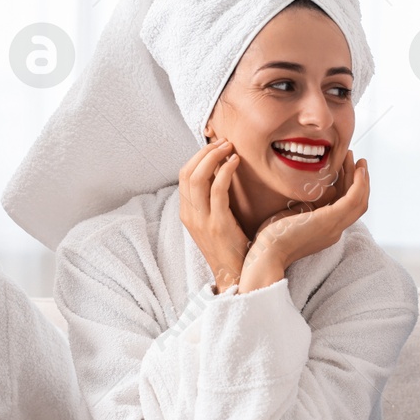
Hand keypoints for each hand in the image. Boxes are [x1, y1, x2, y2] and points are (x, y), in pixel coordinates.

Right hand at [178, 139, 249, 291]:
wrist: (235, 277)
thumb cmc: (231, 248)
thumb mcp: (215, 223)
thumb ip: (213, 202)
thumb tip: (221, 174)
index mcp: (187, 214)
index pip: (184, 176)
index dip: (198, 157)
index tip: (215, 147)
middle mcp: (189, 215)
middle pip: (187, 172)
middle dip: (205, 152)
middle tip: (223, 142)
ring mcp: (201, 220)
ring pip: (198, 177)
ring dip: (214, 156)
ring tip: (229, 147)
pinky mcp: (217, 224)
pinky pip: (217, 189)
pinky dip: (225, 171)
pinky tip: (236, 162)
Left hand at [240, 150, 369, 290]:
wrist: (267, 253)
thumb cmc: (273, 236)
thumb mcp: (294, 215)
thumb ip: (311, 204)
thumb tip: (327, 189)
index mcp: (326, 229)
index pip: (344, 206)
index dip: (348, 186)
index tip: (345, 167)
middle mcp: (335, 230)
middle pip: (356, 203)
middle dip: (358, 180)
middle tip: (356, 159)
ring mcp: (335, 226)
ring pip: (359, 201)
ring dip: (361, 178)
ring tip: (358, 160)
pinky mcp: (331, 220)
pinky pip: (354, 199)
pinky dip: (359, 183)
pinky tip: (357, 169)